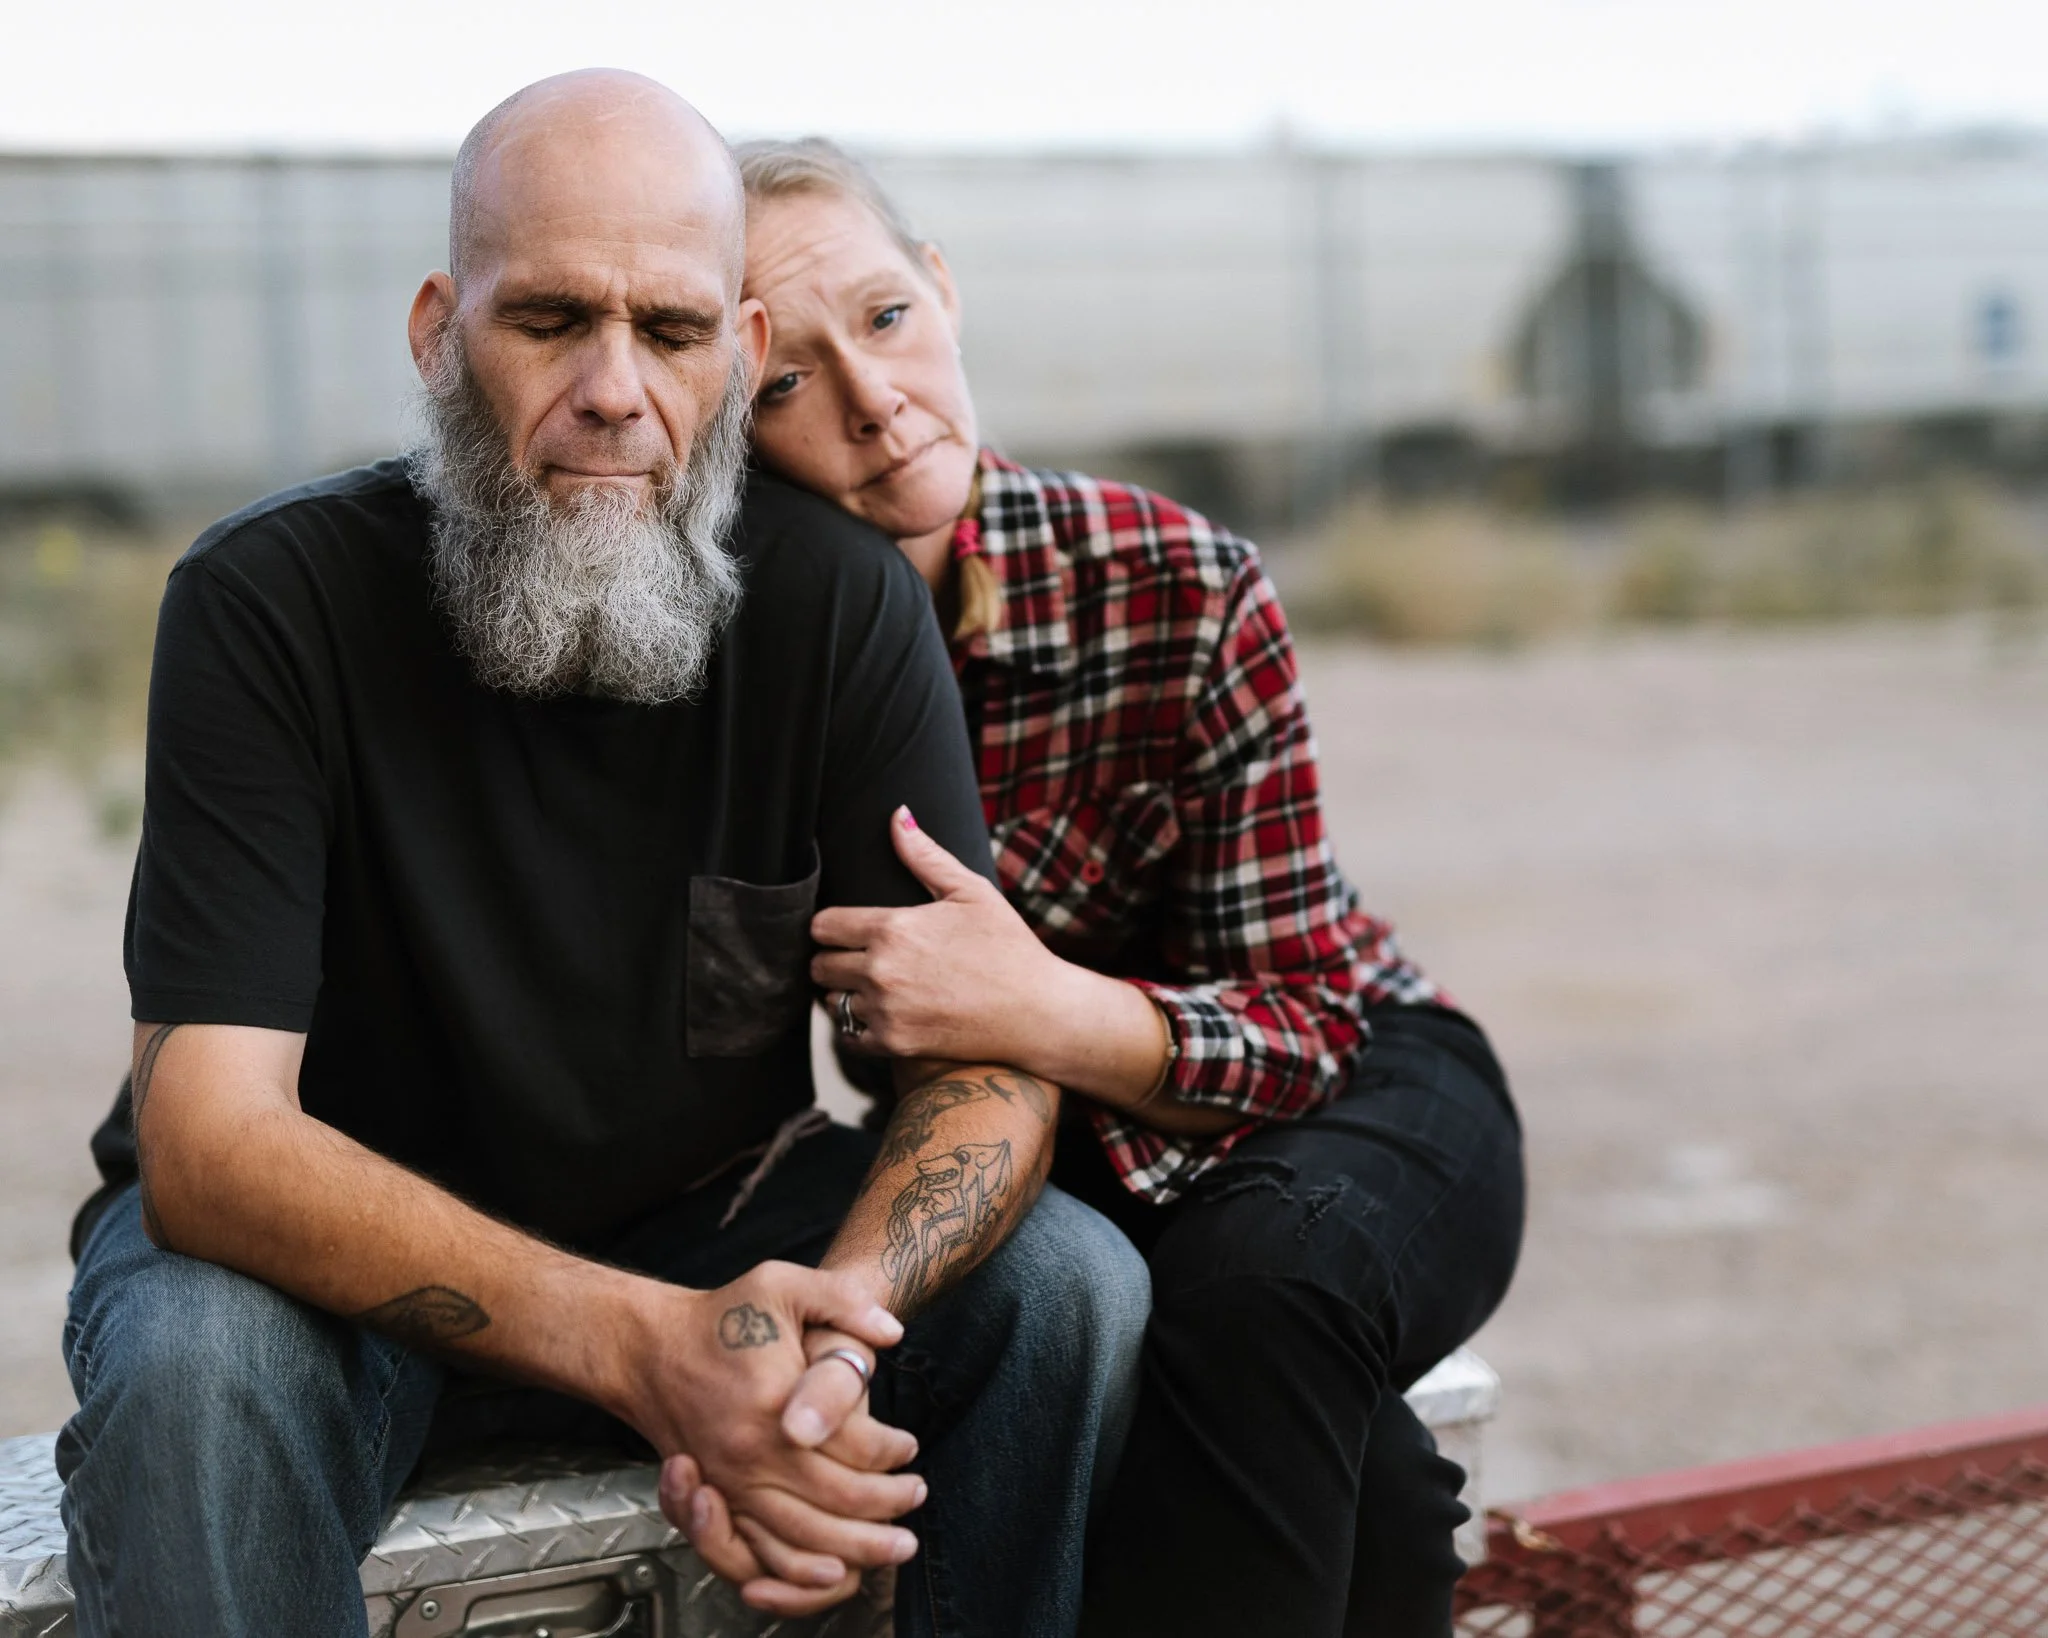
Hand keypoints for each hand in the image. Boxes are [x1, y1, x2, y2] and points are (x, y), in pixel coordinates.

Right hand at [615, 1263, 921, 1611]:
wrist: (649, 1349)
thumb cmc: (721, 1315)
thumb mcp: (782, 1284)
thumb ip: (843, 1300)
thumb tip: (893, 1332)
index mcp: (776, 1403)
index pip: (857, 1447)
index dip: (895, 1452)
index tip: (910, 1447)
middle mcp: (752, 1454)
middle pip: (839, 1503)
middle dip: (889, 1507)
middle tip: (917, 1497)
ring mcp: (731, 1484)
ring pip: (805, 1539)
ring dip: (857, 1549)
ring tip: (893, 1546)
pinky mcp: (717, 1501)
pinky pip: (761, 1553)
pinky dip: (800, 1570)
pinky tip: (833, 1568)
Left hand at [812, 806, 1059, 1064]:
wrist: (1038, 1012)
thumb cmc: (1008, 948)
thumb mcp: (971, 892)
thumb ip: (925, 855)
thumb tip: (897, 816)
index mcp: (893, 928)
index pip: (822, 926)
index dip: (831, 926)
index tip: (848, 930)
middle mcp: (880, 971)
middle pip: (818, 966)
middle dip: (834, 959)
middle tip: (860, 959)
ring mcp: (885, 1011)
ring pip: (831, 1002)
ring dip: (845, 994)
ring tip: (875, 987)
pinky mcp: (894, 1045)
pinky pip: (849, 1037)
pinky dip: (858, 1027)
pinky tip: (883, 1014)